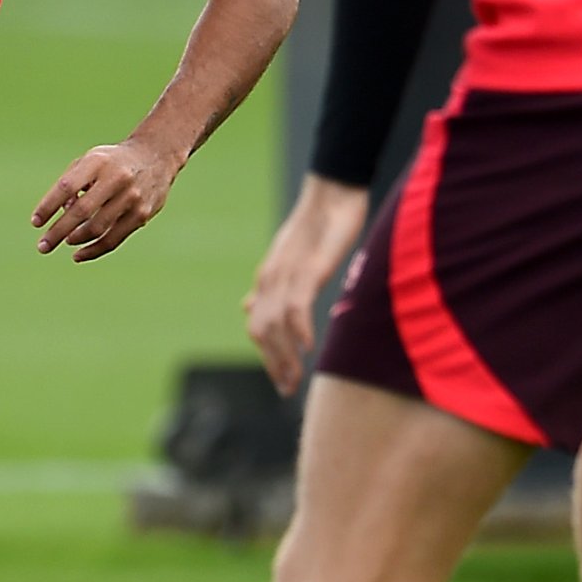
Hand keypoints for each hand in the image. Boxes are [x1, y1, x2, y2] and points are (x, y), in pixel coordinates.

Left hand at [33, 137, 183, 263]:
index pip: (67, 186)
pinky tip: (79, 254)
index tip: (35, 222)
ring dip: (76, 239)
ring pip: (97, 228)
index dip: (48, 206)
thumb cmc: (112, 162)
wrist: (156, 156)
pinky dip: (93, 250)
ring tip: (64, 241)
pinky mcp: (142, 215)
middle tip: (42, 246)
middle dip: (58, 231)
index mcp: (98, 162)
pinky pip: (113, 239)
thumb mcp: (90, 161)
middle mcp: (116, 178)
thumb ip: (71, 184)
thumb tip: (61, 215)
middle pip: (81, 211)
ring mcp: (131, 198)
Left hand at [245, 175, 376, 393]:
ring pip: (276, 323)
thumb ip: (275, 288)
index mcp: (268, 280)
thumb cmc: (321, 226)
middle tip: (288, 389)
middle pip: (262, 331)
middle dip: (274, 364)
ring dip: (284, 355)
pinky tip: (308, 346)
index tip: (283, 381)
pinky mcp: (308, 266)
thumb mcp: (294, 261)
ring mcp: (287, 273)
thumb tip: (248, 308)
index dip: (268, 356)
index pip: (258, 327)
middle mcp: (271, 279)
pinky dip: (299, 327)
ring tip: (296, 378)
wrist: (333, 192)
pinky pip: (297, 302)